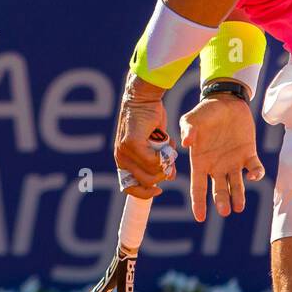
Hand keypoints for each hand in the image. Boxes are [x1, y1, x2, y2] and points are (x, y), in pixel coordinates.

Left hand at [114, 73, 173, 198]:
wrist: (143, 98)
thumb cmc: (150, 120)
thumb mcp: (156, 146)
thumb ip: (161, 162)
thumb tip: (170, 177)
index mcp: (124, 161)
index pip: (130, 188)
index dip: (146, 193)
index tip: (158, 190)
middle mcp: (121, 158)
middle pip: (147, 182)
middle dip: (162, 174)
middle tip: (169, 160)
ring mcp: (125, 152)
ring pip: (152, 172)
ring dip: (165, 161)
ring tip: (167, 145)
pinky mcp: (132, 144)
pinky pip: (153, 160)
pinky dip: (164, 153)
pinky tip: (165, 140)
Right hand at [179, 92, 264, 221]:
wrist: (225, 102)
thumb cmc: (204, 112)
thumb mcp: (191, 119)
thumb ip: (188, 130)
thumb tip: (187, 143)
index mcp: (201, 162)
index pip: (198, 188)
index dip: (199, 203)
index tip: (200, 218)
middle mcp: (217, 167)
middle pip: (219, 190)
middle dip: (222, 201)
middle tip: (225, 210)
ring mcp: (233, 162)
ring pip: (237, 184)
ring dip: (238, 196)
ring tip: (239, 207)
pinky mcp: (249, 153)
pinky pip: (254, 167)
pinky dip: (256, 173)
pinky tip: (253, 176)